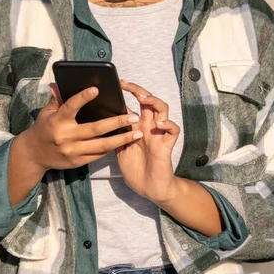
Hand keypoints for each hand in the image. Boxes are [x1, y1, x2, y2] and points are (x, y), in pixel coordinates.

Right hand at [20, 83, 141, 172]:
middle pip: (96, 129)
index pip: (71, 107)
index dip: (83, 98)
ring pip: (102, 145)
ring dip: (122, 139)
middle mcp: (66, 137)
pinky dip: (112, 148)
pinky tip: (124, 142)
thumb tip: (58, 83)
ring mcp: (72, 151)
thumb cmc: (44, 128)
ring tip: (137, 133)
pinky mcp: (77, 162)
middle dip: (117, 122)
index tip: (96, 89)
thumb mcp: (47, 112)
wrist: (34, 155)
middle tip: (133, 116)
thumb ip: (57, 99)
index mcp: (58, 121)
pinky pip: (98, 155)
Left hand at [116, 80, 179, 203]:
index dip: (125, 94)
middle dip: (138, 90)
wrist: (149, 189)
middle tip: (127, 84)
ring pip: (162, 109)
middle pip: (147, 101)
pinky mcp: (167, 144)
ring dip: (153, 101)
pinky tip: (159, 124)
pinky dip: (167, 123)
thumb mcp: (119, 150)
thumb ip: (115, 135)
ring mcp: (158, 134)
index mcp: (135, 127)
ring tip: (143, 99)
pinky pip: (173, 129)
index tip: (115, 85)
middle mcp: (147, 127)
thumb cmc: (135, 170)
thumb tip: (100, 122)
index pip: (132, 105)